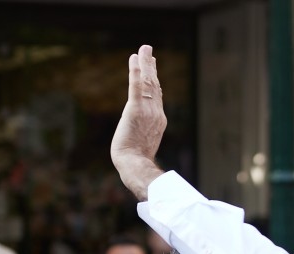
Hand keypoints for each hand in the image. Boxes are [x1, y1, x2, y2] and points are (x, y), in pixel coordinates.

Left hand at [111, 45, 167, 200]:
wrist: (135, 164)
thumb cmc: (137, 161)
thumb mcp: (144, 145)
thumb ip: (144, 135)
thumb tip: (142, 140)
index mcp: (159, 121)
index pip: (157, 96)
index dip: (155, 80)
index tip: (153, 67)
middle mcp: (156, 113)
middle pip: (154, 85)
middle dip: (151, 66)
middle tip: (148, 50)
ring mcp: (147, 110)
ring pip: (147, 82)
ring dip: (145, 63)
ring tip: (143, 48)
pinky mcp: (135, 109)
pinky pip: (136, 86)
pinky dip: (136, 71)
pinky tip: (135, 58)